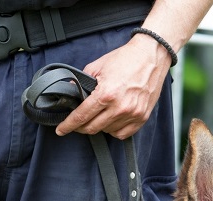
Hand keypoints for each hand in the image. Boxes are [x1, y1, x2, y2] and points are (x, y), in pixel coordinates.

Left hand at [55, 34, 171, 139]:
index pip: (81, 116)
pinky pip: (122, 134)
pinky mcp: (142, 117)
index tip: (61, 130)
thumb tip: (70, 92)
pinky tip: (111, 121)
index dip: (68, 125)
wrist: (151, 55)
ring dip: (99, 126)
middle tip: (77, 123)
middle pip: (92, 128)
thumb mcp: (97, 66)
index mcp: (106, 94)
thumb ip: (82, 82)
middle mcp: (119, 107)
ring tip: (99, 115)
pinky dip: (114, 130)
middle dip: (81, 127)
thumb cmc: (125, 59)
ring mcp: (132, 114)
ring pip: (107, 131)